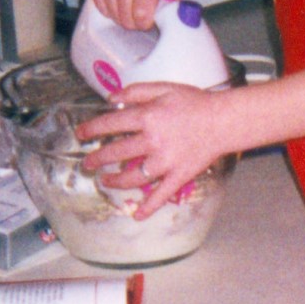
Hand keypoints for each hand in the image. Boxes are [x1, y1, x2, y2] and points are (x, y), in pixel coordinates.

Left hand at [74, 82, 233, 217]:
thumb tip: (111, 97)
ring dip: (116, 180)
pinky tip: (137, 215)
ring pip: (133, 176)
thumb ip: (136, 91)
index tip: (81, 134)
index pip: (111, 124)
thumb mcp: (164, 88)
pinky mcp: (178, 176)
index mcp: (147, 117)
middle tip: (88, 164)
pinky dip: (149, 206)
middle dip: (98, 158)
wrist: (223, 121)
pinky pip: (161, 194)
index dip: (92, 129)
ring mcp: (165, 162)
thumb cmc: (195, 103)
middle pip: (117, 152)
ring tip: (106, 181)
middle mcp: (152, 141)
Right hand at [87, 0, 183, 29]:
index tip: (149, 18)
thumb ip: (173, 1)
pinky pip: (101, 9)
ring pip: (113, 17)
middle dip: (135, 22)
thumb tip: (166, 20)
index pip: (141, 18)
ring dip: (122, 15)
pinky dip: (110, 8)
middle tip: (140, 11)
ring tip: (130, 1)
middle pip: (126, 21)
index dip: (146, 24)